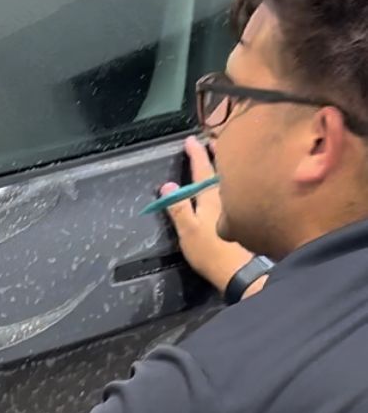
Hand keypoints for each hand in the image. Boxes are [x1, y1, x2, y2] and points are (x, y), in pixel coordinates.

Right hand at [159, 135, 254, 294]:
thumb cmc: (211, 252)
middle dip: (214, 154)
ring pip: (230, 179)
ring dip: (224, 166)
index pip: (201, 170)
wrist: (241, 272)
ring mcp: (237, 207)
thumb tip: (167, 185)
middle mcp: (226, 198)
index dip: (195, 154)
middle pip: (220, 170)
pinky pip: (236, 190)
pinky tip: (230, 185)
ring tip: (220, 157)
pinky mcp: (245, 217)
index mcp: (210, 198)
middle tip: (210, 140)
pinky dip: (231, 181)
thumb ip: (178, 208)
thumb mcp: (188, 231)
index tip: (190, 140)